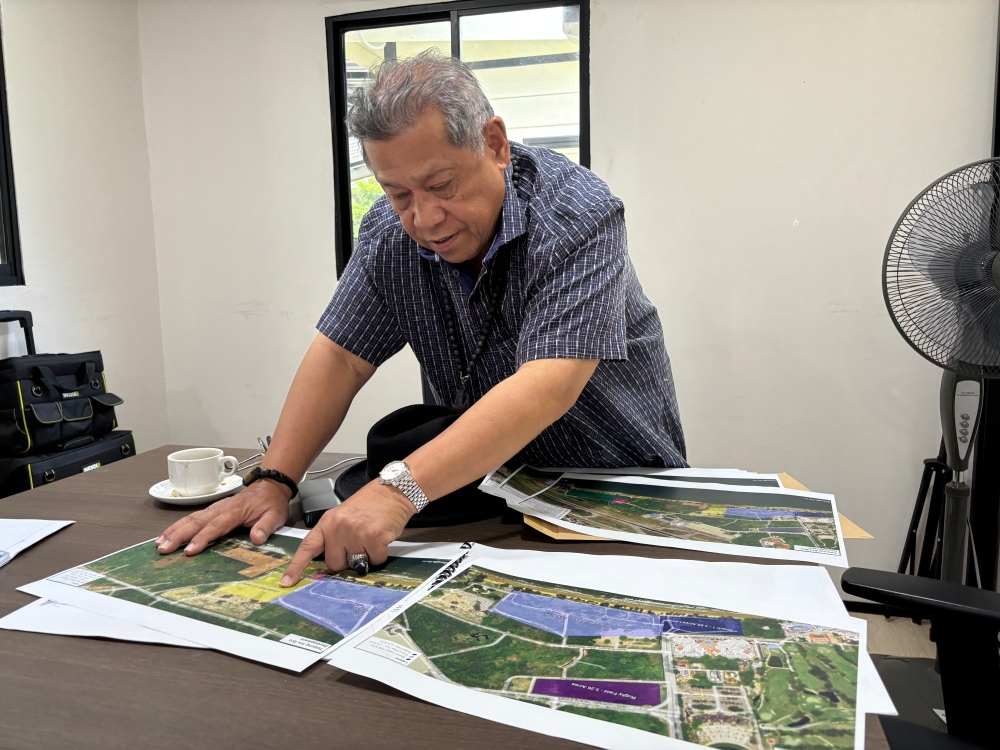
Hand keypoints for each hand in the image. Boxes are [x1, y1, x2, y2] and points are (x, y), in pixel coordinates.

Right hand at [155, 480, 290, 555]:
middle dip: (178, 536)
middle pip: (196, 522)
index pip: (216, 526)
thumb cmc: (271, 503)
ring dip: (173, 531)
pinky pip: (192, 518)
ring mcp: (214, 509)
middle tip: (163, 549)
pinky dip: (177, 526)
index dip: (202, 538)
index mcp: (235, 511)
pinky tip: (166, 535)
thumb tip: (257, 538)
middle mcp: (220, 508)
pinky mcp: (211, 511)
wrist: (269, 487)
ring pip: (190, 519)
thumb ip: (266, 526)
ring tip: (159, 544)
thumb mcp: (276, 515)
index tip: (190, 551)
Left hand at [280, 480, 414, 585]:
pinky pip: (375, 560)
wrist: (393, 490)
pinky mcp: (374, 538)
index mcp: (328, 522)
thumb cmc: (370, 504)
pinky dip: (380, 553)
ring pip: (357, 564)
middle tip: (358, 543)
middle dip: (346, 560)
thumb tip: (332, 562)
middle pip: (334, 564)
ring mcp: (356, 533)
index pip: (308, 547)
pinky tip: (382, 537)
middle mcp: (338, 527)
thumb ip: (334, 536)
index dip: (296, 566)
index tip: (287, 582)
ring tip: (372, 536)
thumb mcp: (344, 516)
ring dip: (366, 555)